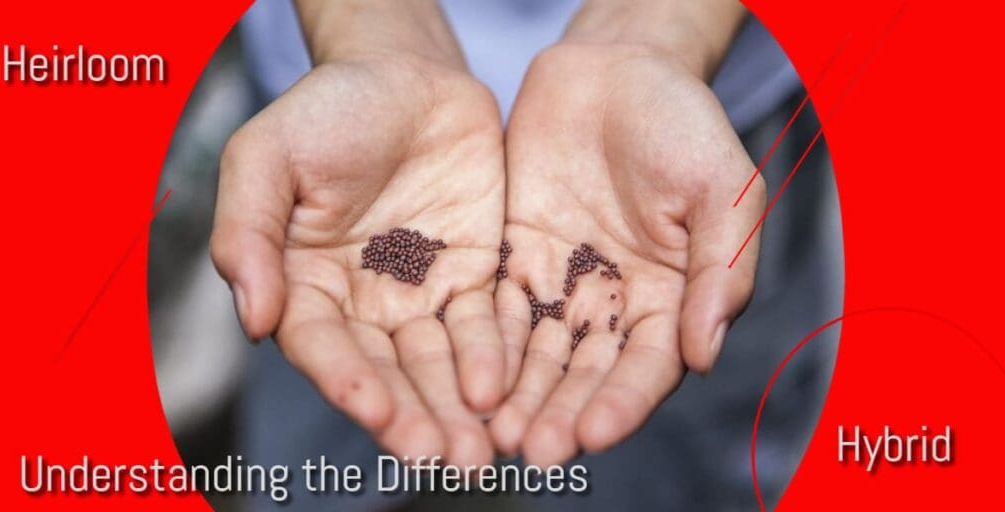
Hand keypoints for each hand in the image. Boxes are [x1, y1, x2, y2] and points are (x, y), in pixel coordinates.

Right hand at [210, 44, 505, 464]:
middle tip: (443, 460)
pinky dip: (493, 360)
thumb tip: (253, 320)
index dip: (345, 380)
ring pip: (439, 364)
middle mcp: (363, 304)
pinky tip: (504, 393)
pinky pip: (485, 326)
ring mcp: (421, 295)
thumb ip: (248, 233)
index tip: (371, 409)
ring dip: (457, 409)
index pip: (322, 345)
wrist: (407, 74)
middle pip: (387, 372)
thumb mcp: (267, 156)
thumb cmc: (328, 109)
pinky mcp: (473, 278)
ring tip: (479, 453)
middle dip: (414, 416)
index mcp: (305, 284)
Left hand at [489, 42, 765, 464]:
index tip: (594, 434)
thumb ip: (723, 269)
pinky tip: (464, 377)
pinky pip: (494, 309)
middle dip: (560, 413)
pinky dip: (481, 346)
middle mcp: (611, 304)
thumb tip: (707, 352)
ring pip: (535, 354)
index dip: (623, 403)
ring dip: (517, 396)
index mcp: (670, 298)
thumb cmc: (683, 123)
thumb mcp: (724, 189)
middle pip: (585, 374)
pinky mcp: (513, 258)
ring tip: (493, 433)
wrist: (616, 68)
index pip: (647, 367)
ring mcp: (559, 284)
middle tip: (532, 451)